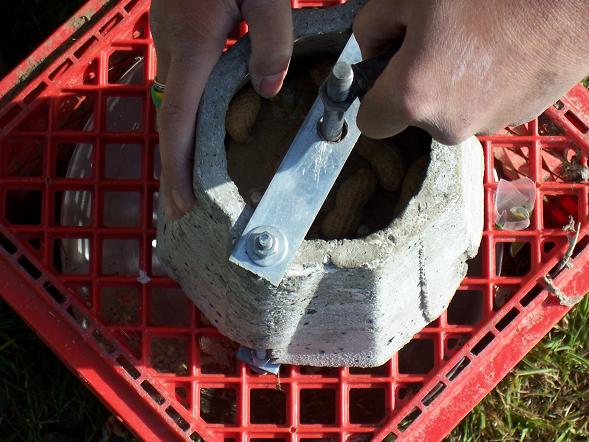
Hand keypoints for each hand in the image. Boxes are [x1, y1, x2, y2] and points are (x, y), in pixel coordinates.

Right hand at [150, 0, 292, 218]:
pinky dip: (184, 116)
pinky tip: (198, 128)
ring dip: (178, 144)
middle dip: (173, 168)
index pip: (178, 121)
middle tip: (183, 207)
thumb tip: (267, 90)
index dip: (177, 168)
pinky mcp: (178, 29)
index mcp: (194, 45)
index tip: (180, 205)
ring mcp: (170, 37)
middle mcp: (173, 47)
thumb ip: (269, 43)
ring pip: (171, 103)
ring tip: (190, 178)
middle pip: (168, 121)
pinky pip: (178, 83)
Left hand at [353, 0, 588, 143]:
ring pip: (449, 110)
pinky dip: (482, 84)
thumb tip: (372, 50)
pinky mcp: (516, 118)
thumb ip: (372, 27)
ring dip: (451, 83)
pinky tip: (501, 48)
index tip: (382, 74)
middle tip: (436, 39)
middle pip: (412, 115)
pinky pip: (481, 104)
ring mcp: (485, 124)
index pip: (370, 123)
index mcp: (414, 97)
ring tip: (476, 38)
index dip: (371, 96)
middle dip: (414, 83)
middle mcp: (447, 125)